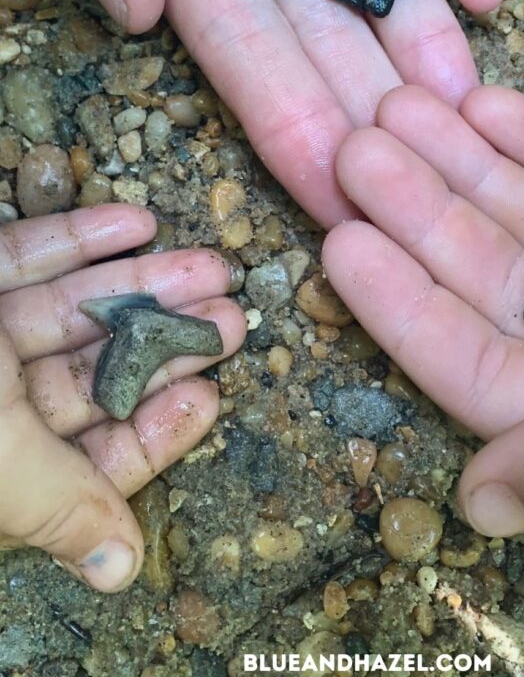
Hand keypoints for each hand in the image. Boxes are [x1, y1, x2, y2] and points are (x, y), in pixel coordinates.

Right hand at [0, 204, 245, 590]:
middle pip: (85, 375)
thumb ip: (53, 506)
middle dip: (160, 342)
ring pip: (63, 309)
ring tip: (207, 262)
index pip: (82, 461)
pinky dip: (76, 237)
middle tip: (232, 314)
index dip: (150, 431)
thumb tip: (122, 573)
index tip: (211, 394)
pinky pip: (19, 254)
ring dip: (137, 284)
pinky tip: (136, 221)